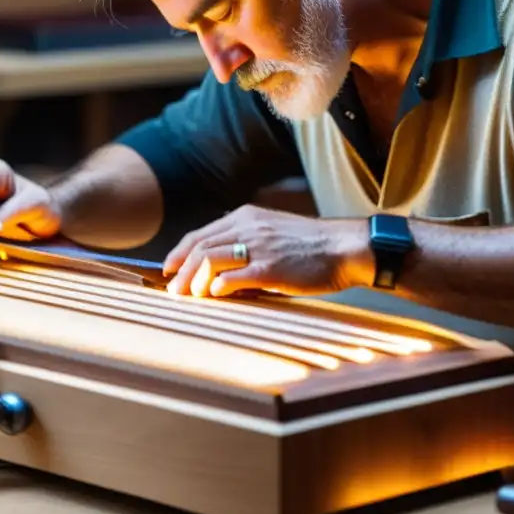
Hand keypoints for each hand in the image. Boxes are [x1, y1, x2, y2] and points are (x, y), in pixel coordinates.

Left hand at [163, 205, 373, 297]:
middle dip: (180, 271)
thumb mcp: (274, 231)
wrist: (345, 247)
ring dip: (194, 281)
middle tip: (173, 291)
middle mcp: (248, 227)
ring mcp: (259, 247)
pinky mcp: (270, 268)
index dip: (179, 252)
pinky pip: (234, 277)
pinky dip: (218, 286)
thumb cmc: (313, 245)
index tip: (168, 269)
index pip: (201, 233)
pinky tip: (214, 295)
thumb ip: (247, 241)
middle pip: (200, 247)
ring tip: (189, 296)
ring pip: (210, 260)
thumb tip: (221, 266)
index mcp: (247, 216)